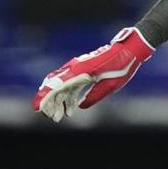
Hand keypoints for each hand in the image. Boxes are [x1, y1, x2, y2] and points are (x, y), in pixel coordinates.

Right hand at [32, 28, 153, 121]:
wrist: (130, 50)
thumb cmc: (122, 66)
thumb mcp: (110, 85)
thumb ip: (94, 96)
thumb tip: (79, 107)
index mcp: (81, 71)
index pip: (56, 85)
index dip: (44, 97)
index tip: (37, 109)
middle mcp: (76, 68)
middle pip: (55, 86)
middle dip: (50, 103)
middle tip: (53, 118)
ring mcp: (79, 69)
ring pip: (62, 86)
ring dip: (59, 101)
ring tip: (60, 117)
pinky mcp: (84, 71)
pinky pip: (71, 84)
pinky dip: (69, 97)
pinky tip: (70, 109)